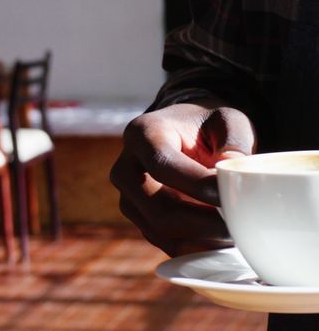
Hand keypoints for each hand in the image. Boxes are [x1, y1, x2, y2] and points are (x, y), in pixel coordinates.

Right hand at [110, 101, 255, 256]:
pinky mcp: (141, 220)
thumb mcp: (226, 120)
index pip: (163, 166)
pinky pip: (168, 244)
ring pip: (162, 232)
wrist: (183, 135)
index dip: (199, 185)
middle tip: (243, 223)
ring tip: (238, 232)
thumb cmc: (206, 126)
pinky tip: (225, 240)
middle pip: (160, 209)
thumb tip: (233, 170)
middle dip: (206, 223)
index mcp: (142, 135)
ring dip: (204, 239)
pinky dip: (199, 248)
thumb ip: (234, 141)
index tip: (233, 195)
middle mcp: (125, 169)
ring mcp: (129, 198)